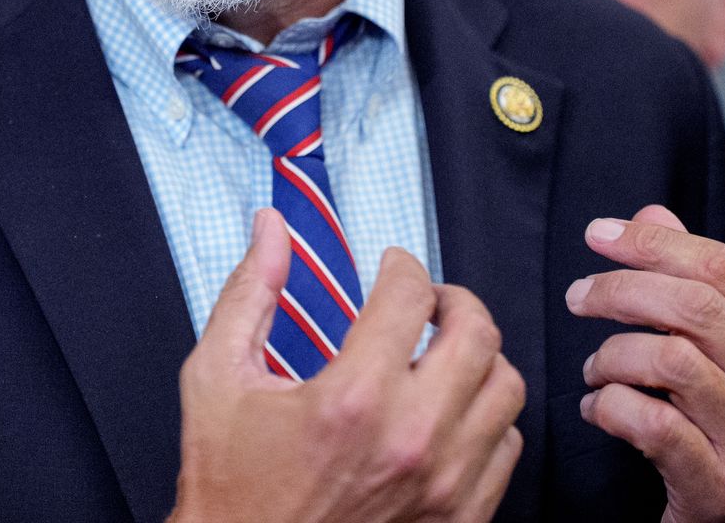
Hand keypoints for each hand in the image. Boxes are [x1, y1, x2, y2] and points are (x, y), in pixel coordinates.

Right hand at [169, 208, 524, 522]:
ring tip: (444, 353)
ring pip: (505, 388)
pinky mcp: (459, 516)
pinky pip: (506, 447)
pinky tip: (451, 410)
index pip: (410, 295)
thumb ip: (249, 292)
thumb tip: (270, 230)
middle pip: (477, 333)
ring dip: (478, 357)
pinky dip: (487, 417)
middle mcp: (410, 438)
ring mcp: (443, 482)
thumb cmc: (230, 486)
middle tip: (429, 300)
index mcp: (352, 398)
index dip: (402, 265)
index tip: (391, 267)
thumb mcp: (218, 377)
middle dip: (452, 299)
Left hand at [565, 204, 724, 521]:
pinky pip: (651, 424)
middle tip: (579, 297)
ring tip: (595, 369)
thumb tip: (652, 214)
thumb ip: (701, 287)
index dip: (655, 242)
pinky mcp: (720, 485)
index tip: (600, 233)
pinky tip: (598, 409)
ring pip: (670, 360)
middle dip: (620, 290)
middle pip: (695, 306)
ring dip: (611, 355)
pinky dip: (609, 407)